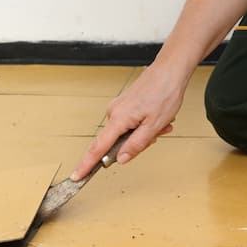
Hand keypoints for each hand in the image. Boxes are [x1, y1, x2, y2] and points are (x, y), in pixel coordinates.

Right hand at [71, 64, 186, 179]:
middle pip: (117, 142)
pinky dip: (144, 125)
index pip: (98, 148)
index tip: (77, 176)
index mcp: (119, 119)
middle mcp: (114, 113)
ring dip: (144, 133)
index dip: (87, 164)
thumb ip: (136, 145)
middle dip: (137, 144)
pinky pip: (130, 123)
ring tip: (163, 124)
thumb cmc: (164, 93)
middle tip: (158, 134)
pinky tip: (158, 119)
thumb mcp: (153, 125)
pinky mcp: (125, 104)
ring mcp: (118, 107)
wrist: (169, 70)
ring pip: (126, 133)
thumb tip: (121, 160)